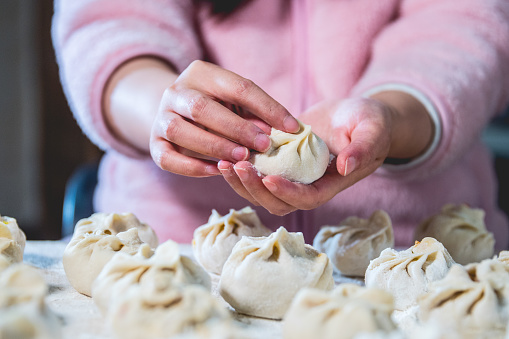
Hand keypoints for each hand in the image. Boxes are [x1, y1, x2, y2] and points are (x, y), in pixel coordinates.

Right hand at [150, 60, 298, 176]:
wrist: (177, 111)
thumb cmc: (219, 107)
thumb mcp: (238, 103)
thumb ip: (256, 113)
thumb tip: (284, 131)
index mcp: (202, 73)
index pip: (239, 87)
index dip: (268, 108)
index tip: (292, 128)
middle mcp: (176, 91)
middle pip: (202, 108)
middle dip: (237, 129)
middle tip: (264, 146)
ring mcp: (160, 116)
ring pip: (179, 131)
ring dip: (214, 146)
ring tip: (241, 159)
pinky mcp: (153, 142)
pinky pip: (167, 158)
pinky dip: (192, 167)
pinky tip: (216, 172)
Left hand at [218, 95, 432, 214]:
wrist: (355, 116)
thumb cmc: (370, 123)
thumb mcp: (372, 131)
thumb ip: (363, 149)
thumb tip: (345, 167)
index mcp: (330, 184)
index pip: (306, 199)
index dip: (287, 193)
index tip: (269, 178)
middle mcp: (307, 185)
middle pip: (277, 202)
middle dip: (255, 189)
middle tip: (238, 166)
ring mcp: (291, 175)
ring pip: (261, 193)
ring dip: (241, 183)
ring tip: (224, 163)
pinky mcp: (278, 162)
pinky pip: (256, 173)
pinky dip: (240, 169)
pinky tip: (224, 153)